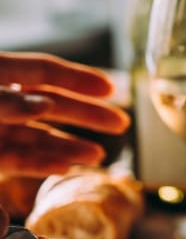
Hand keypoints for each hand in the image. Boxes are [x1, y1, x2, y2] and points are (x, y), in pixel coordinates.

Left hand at [0, 52, 129, 177]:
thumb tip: (45, 104)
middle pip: (49, 105)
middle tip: (120, 124)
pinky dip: (40, 165)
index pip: (42, 71)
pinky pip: (15, 161)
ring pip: (36, 137)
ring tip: (98, 155)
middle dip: (86, 115)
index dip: (77, 78)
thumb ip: (5, 101)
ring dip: (69, 146)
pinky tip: (65, 167)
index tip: (111, 88)